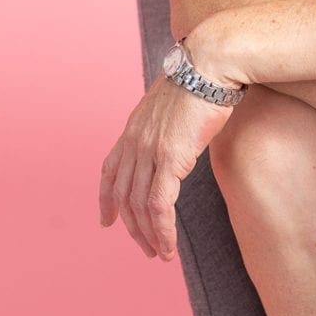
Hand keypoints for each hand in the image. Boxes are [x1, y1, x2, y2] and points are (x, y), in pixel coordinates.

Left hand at [99, 74, 231, 258]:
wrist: (210, 62)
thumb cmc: (202, 74)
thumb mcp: (175, 98)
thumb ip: (169, 118)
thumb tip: (180, 123)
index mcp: (135, 125)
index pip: (110, 169)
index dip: (105, 198)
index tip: (106, 221)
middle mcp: (135, 140)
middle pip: (123, 195)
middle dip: (131, 227)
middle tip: (143, 248)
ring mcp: (150, 149)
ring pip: (139, 206)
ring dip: (148, 236)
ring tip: (159, 254)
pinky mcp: (170, 158)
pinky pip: (159, 206)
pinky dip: (162, 231)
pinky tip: (168, 247)